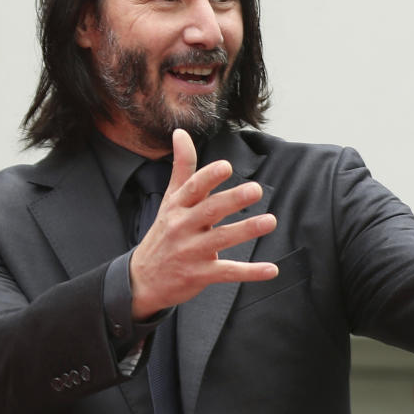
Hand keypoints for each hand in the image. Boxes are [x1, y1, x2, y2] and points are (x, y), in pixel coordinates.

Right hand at [129, 129, 278, 319]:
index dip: (209, 177)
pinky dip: (250, 272)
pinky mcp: (200, 274)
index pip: (193, 188)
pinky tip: (271, 269)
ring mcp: (191, 252)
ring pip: (221, 238)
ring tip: (270, 221)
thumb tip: (181, 133)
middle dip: (232, 200)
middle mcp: (183, 227)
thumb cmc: (164, 233)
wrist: (142, 279)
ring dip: (246, 230)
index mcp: (178, 206)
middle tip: (256, 190)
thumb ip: (182, 167)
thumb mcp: (170, 200)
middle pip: (209, 210)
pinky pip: (227, 272)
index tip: (226, 166)